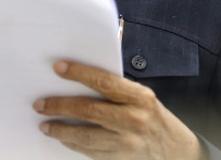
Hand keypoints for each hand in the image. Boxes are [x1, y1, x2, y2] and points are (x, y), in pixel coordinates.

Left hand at [33, 60, 202, 159]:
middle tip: (41, 103)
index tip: (59, 68)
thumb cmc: (158, 121)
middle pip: (88, 110)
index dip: (78, 73)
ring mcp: (126, 144)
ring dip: (60, 130)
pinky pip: (90, 152)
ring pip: (84, 135)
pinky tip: (63, 139)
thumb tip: (83, 79)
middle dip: (59, 105)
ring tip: (46, 124)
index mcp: (140, 98)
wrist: (179, 153)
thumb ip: (118, 90)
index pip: (103, 82)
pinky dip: (73, 145)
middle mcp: (133, 120)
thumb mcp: (144, 98)